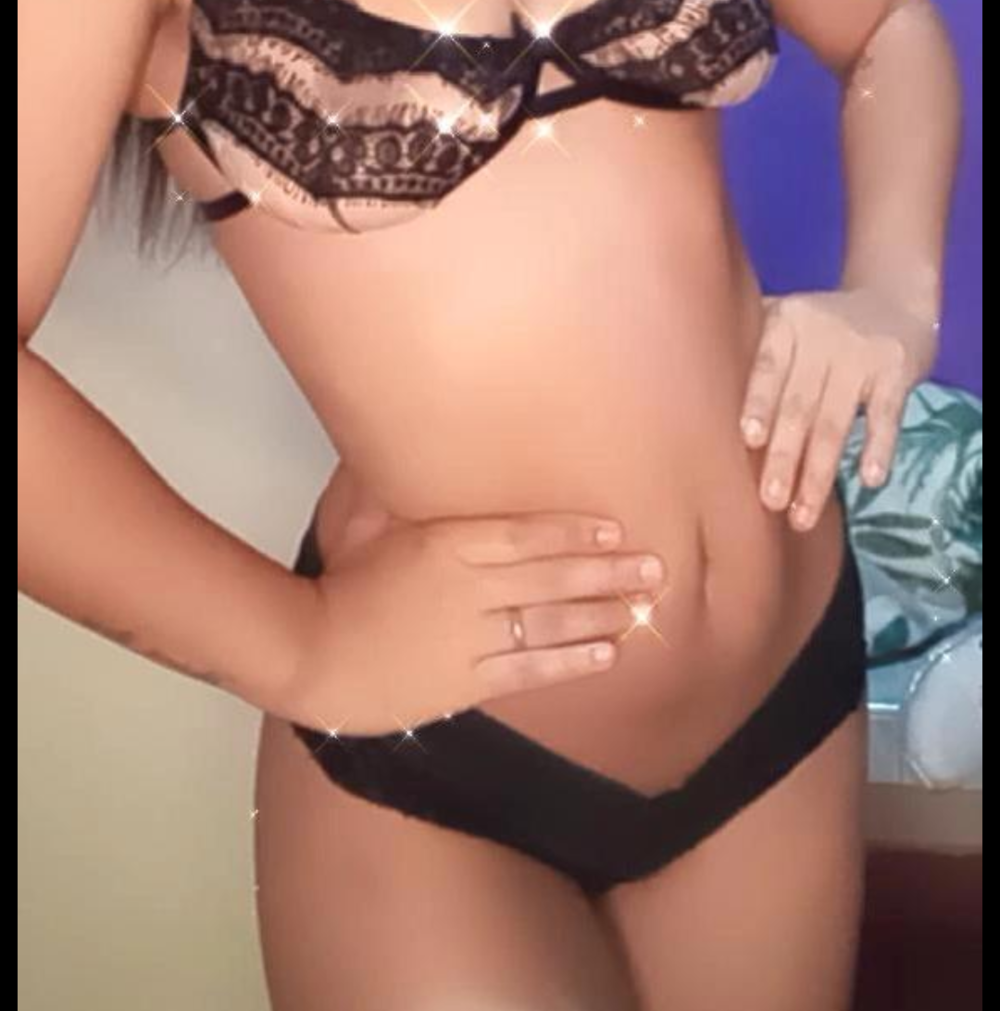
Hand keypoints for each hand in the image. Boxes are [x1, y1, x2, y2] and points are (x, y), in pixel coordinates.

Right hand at [283, 509, 665, 736]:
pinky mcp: (468, 682)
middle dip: (608, 572)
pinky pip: (531, 668)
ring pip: (551, 623)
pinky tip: (606, 653)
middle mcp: (470, 589)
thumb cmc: (339, 582)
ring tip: (642, 608)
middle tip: (655, 568)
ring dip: (602, 615)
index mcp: (448, 544)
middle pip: (552, 577)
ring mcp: (471, 639)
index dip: (575, 531)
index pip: (526, 535)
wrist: (312, 655)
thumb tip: (402, 448)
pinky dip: (572, 661)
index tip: (615, 528)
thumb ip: (396, 489)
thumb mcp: (365, 522)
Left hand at [739, 287, 937, 531]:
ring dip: (820, 473)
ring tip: (803, 516)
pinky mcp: (898, 371)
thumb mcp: (786, 320)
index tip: (749, 440)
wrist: (894, 301)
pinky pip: (887, 416)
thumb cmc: (821, 325)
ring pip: (837, 421)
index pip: (768, 367)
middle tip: (770, 502)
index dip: (759, 403)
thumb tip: (686, 394)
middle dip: (784, 457)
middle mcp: (821, 335)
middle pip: (799, 404)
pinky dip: (878, 448)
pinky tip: (870, 481)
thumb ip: (752, 349)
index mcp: (785, 324)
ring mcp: (861, 354)